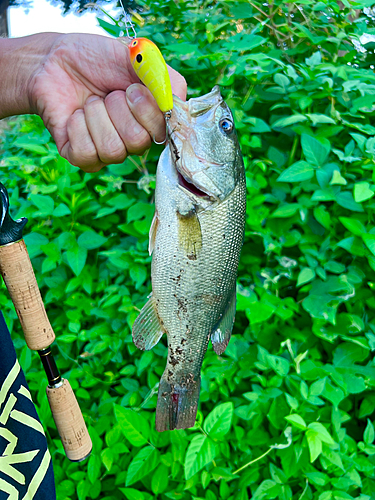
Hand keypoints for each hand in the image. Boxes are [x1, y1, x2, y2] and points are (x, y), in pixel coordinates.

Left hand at [0, 33, 185, 171]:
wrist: (55, 61)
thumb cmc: (97, 59)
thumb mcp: (135, 57)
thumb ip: (163, 76)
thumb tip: (175, 103)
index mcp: (152, 120)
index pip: (164, 132)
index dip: (146, 110)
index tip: (132, 89)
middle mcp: (134, 140)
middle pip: (138, 142)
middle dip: (118, 109)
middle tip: (108, 95)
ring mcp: (108, 152)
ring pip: (112, 150)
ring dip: (96, 117)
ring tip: (91, 103)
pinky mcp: (82, 157)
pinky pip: (86, 153)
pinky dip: (77, 127)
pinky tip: (75, 115)